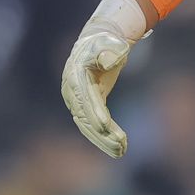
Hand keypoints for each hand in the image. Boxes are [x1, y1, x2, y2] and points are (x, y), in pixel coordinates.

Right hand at [60, 0, 148, 157]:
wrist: (99, 43)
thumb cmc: (106, 42)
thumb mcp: (109, 43)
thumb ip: (109, 50)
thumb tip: (110, 60)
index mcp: (76, 77)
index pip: (86, 98)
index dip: (95, 113)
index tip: (107, 126)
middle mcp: (72, 92)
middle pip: (86, 117)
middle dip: (103, 133)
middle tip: (121, 145)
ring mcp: (77, 101)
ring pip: (89, 126)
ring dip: (105, 141)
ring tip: (122, 152)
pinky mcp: (86, 107)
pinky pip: (93, 126)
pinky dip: (105, 137)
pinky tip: (120, 147)